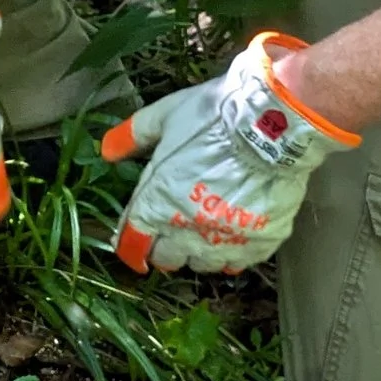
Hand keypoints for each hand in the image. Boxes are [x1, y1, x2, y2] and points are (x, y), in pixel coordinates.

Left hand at [103, 32, 357, 274]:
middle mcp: (186, 233)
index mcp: (156, 205)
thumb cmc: (214, 118)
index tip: (134, 244)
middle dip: (166, 248)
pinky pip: (240, 262)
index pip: (132, 243)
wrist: (274, 125)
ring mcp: (224, 242)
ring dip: (200, 252)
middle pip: (167, 260)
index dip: (131, 245)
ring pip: (204, 265)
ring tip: (208, 231)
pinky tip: (236, 234)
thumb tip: (106, 151)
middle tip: (174, 230)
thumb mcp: (165, 116)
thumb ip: (132, 136)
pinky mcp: (259, 244)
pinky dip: (235, 252)